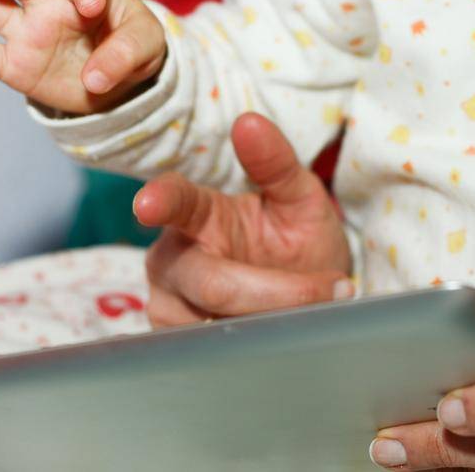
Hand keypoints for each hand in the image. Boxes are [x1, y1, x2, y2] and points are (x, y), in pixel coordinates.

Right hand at [135, 113, 353, 326]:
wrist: (311, 295)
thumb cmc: (299, 240)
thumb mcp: (301, 197)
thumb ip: (276, 161)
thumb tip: (249, 122)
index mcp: (199, 213)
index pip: (174, 201)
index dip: (160, 201)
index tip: (147, 204)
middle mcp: (174, 257)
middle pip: (206, 279)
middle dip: (270, 290)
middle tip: (327, 290)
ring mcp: (170, 304)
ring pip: (210, 321)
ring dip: (268, 319)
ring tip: (305, 310)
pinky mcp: (177, 344)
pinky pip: (210, 353)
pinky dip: (252, 346)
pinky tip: (276, 337)